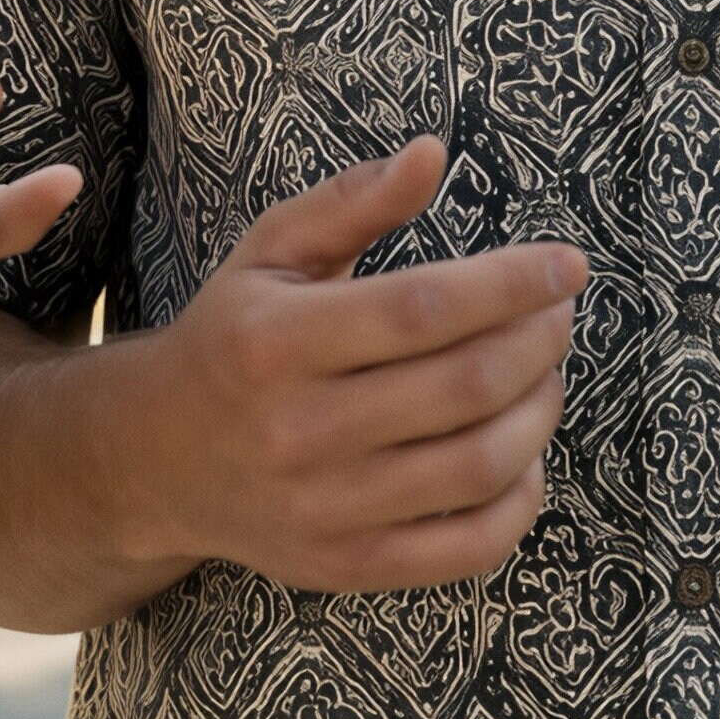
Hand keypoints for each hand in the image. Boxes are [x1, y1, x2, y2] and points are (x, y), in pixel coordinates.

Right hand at [111, 137, 581, 594]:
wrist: (153, 457)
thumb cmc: (231, 336)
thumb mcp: (270, 252)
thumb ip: (353, 200)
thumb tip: (434, 153)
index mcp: (275, 340)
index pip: (423, 308)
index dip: (511, 284)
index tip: (566, 265)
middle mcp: (297, 428)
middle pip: (463, 387)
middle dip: (538, 342)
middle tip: (560, 314)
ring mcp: (324, 507)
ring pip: (477, 466)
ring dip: (540, 413)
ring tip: (547, 373)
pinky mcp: (346, 565)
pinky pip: (466, 548)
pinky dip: (519, 501)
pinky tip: (522, 455)